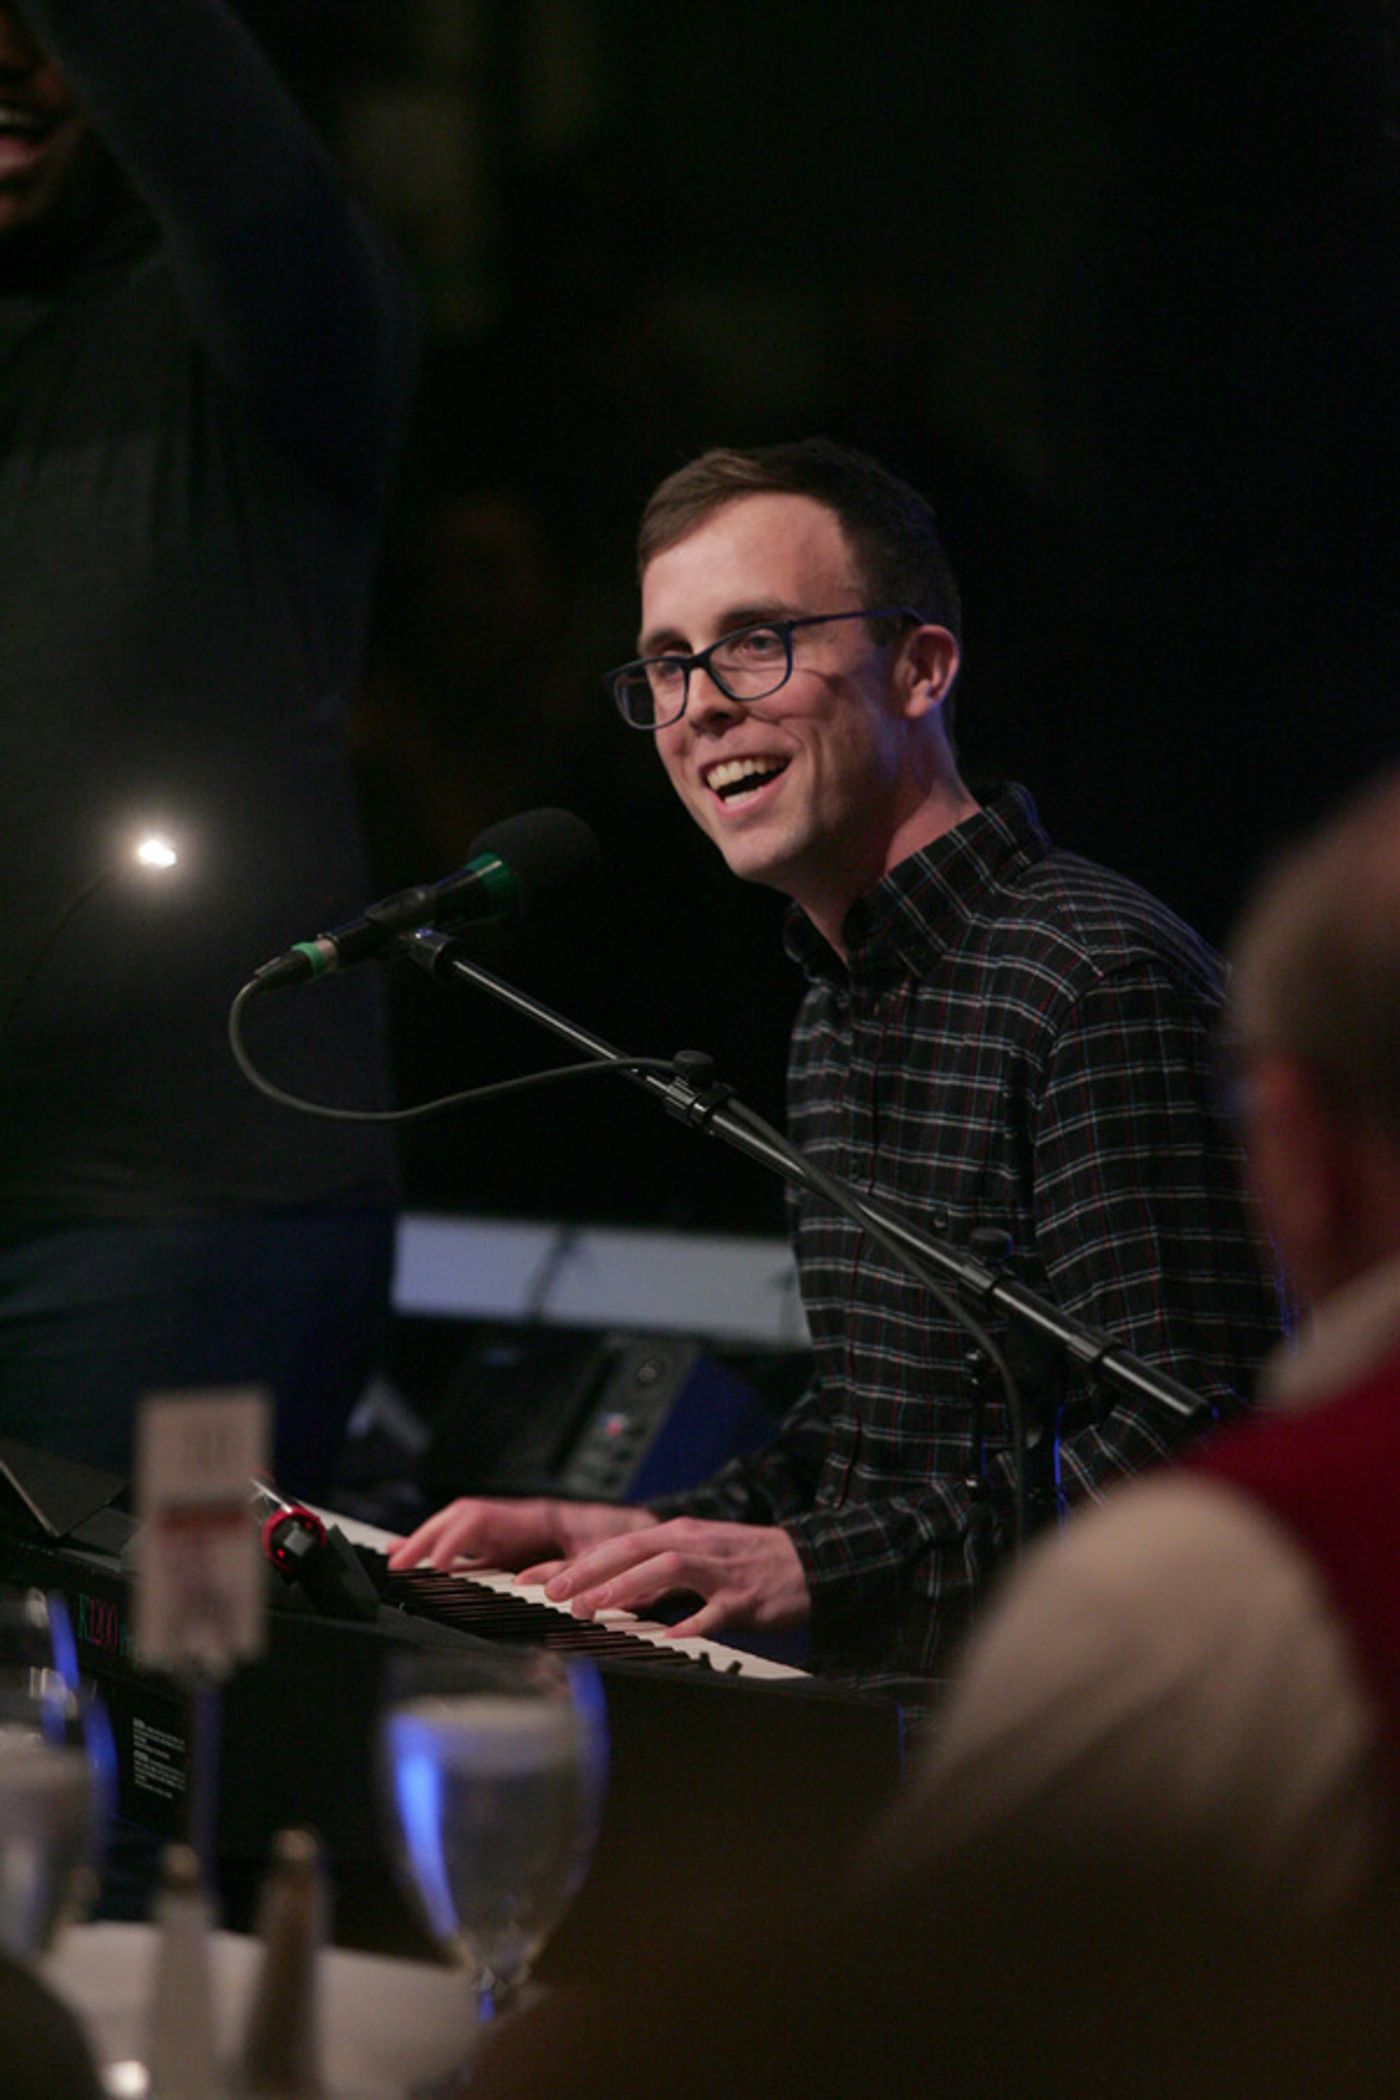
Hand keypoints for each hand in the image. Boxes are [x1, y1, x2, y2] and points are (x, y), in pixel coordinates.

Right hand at [386, 1497, 646, 1573]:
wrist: (645, 1533)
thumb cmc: (627, 1541)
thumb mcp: (605, 1556)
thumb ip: (571, 1568)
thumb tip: (532, 1582)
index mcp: (537, 1515)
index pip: (482, 1519)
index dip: (453, 1540)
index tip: (432, 1563)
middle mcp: (519, 1518)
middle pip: (460, 1519)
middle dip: (425, 1537)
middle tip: (397, 1563)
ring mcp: (515, 1530)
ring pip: (462, 1529)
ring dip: (428, 1542)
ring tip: (396, 1561)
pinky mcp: (516, 1546)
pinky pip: (474, 1545)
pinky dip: (446, 1552)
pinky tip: (423, 1564)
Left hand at [541, 1518, 810, 1641]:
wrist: (811, 1562)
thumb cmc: (746, 1564)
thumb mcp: (696, 1560)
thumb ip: (654, 1576)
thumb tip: (606, 1595)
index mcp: (678, 1536)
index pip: (615, 1546)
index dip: (573, 1563)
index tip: (533, 1581)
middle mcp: (693, 1545)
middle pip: (632, 1550)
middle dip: (589, 1571)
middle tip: (551, 1593)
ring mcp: (719, 1571)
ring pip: (666, 1570)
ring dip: (627, 1587)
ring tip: (594, 1607)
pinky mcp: (745, 1598)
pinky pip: (714, 1611)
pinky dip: (691, 1623)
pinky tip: (669, 1638)